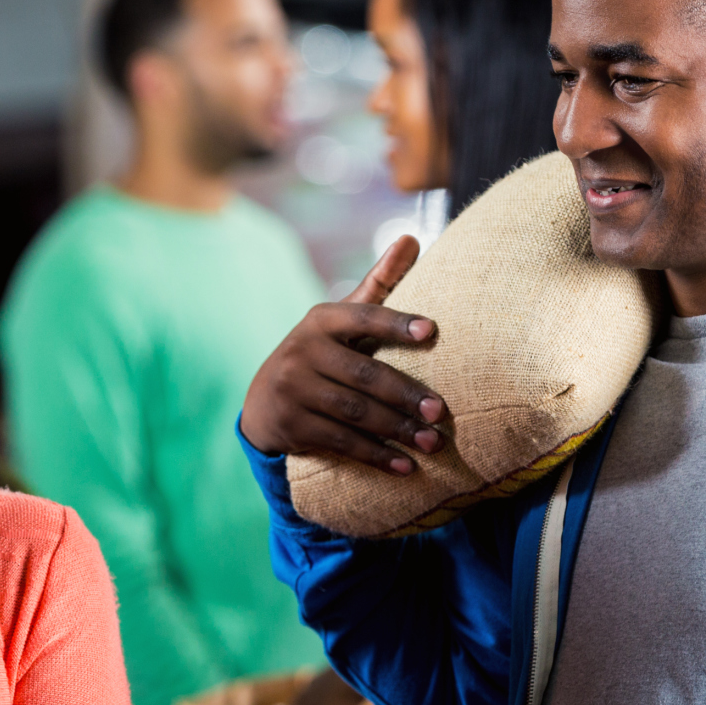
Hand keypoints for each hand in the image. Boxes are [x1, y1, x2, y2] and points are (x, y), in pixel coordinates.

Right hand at [239, 236, 445, 472]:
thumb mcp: (342, 319)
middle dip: (406, 395)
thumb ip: (378, 284)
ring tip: (433, 444)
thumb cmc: (322, 353)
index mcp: (321, 320)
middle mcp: (302, 352)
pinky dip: (377, 457)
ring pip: (355, 413)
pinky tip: (405, 466)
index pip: (363, 318)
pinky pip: (342, 443)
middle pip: (364, 376)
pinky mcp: (293, 426)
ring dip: (397, 431)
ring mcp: (294, 390)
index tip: (431, 330)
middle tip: (441, 412)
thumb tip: (411, 237)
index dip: (396, 323)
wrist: (264, 401)